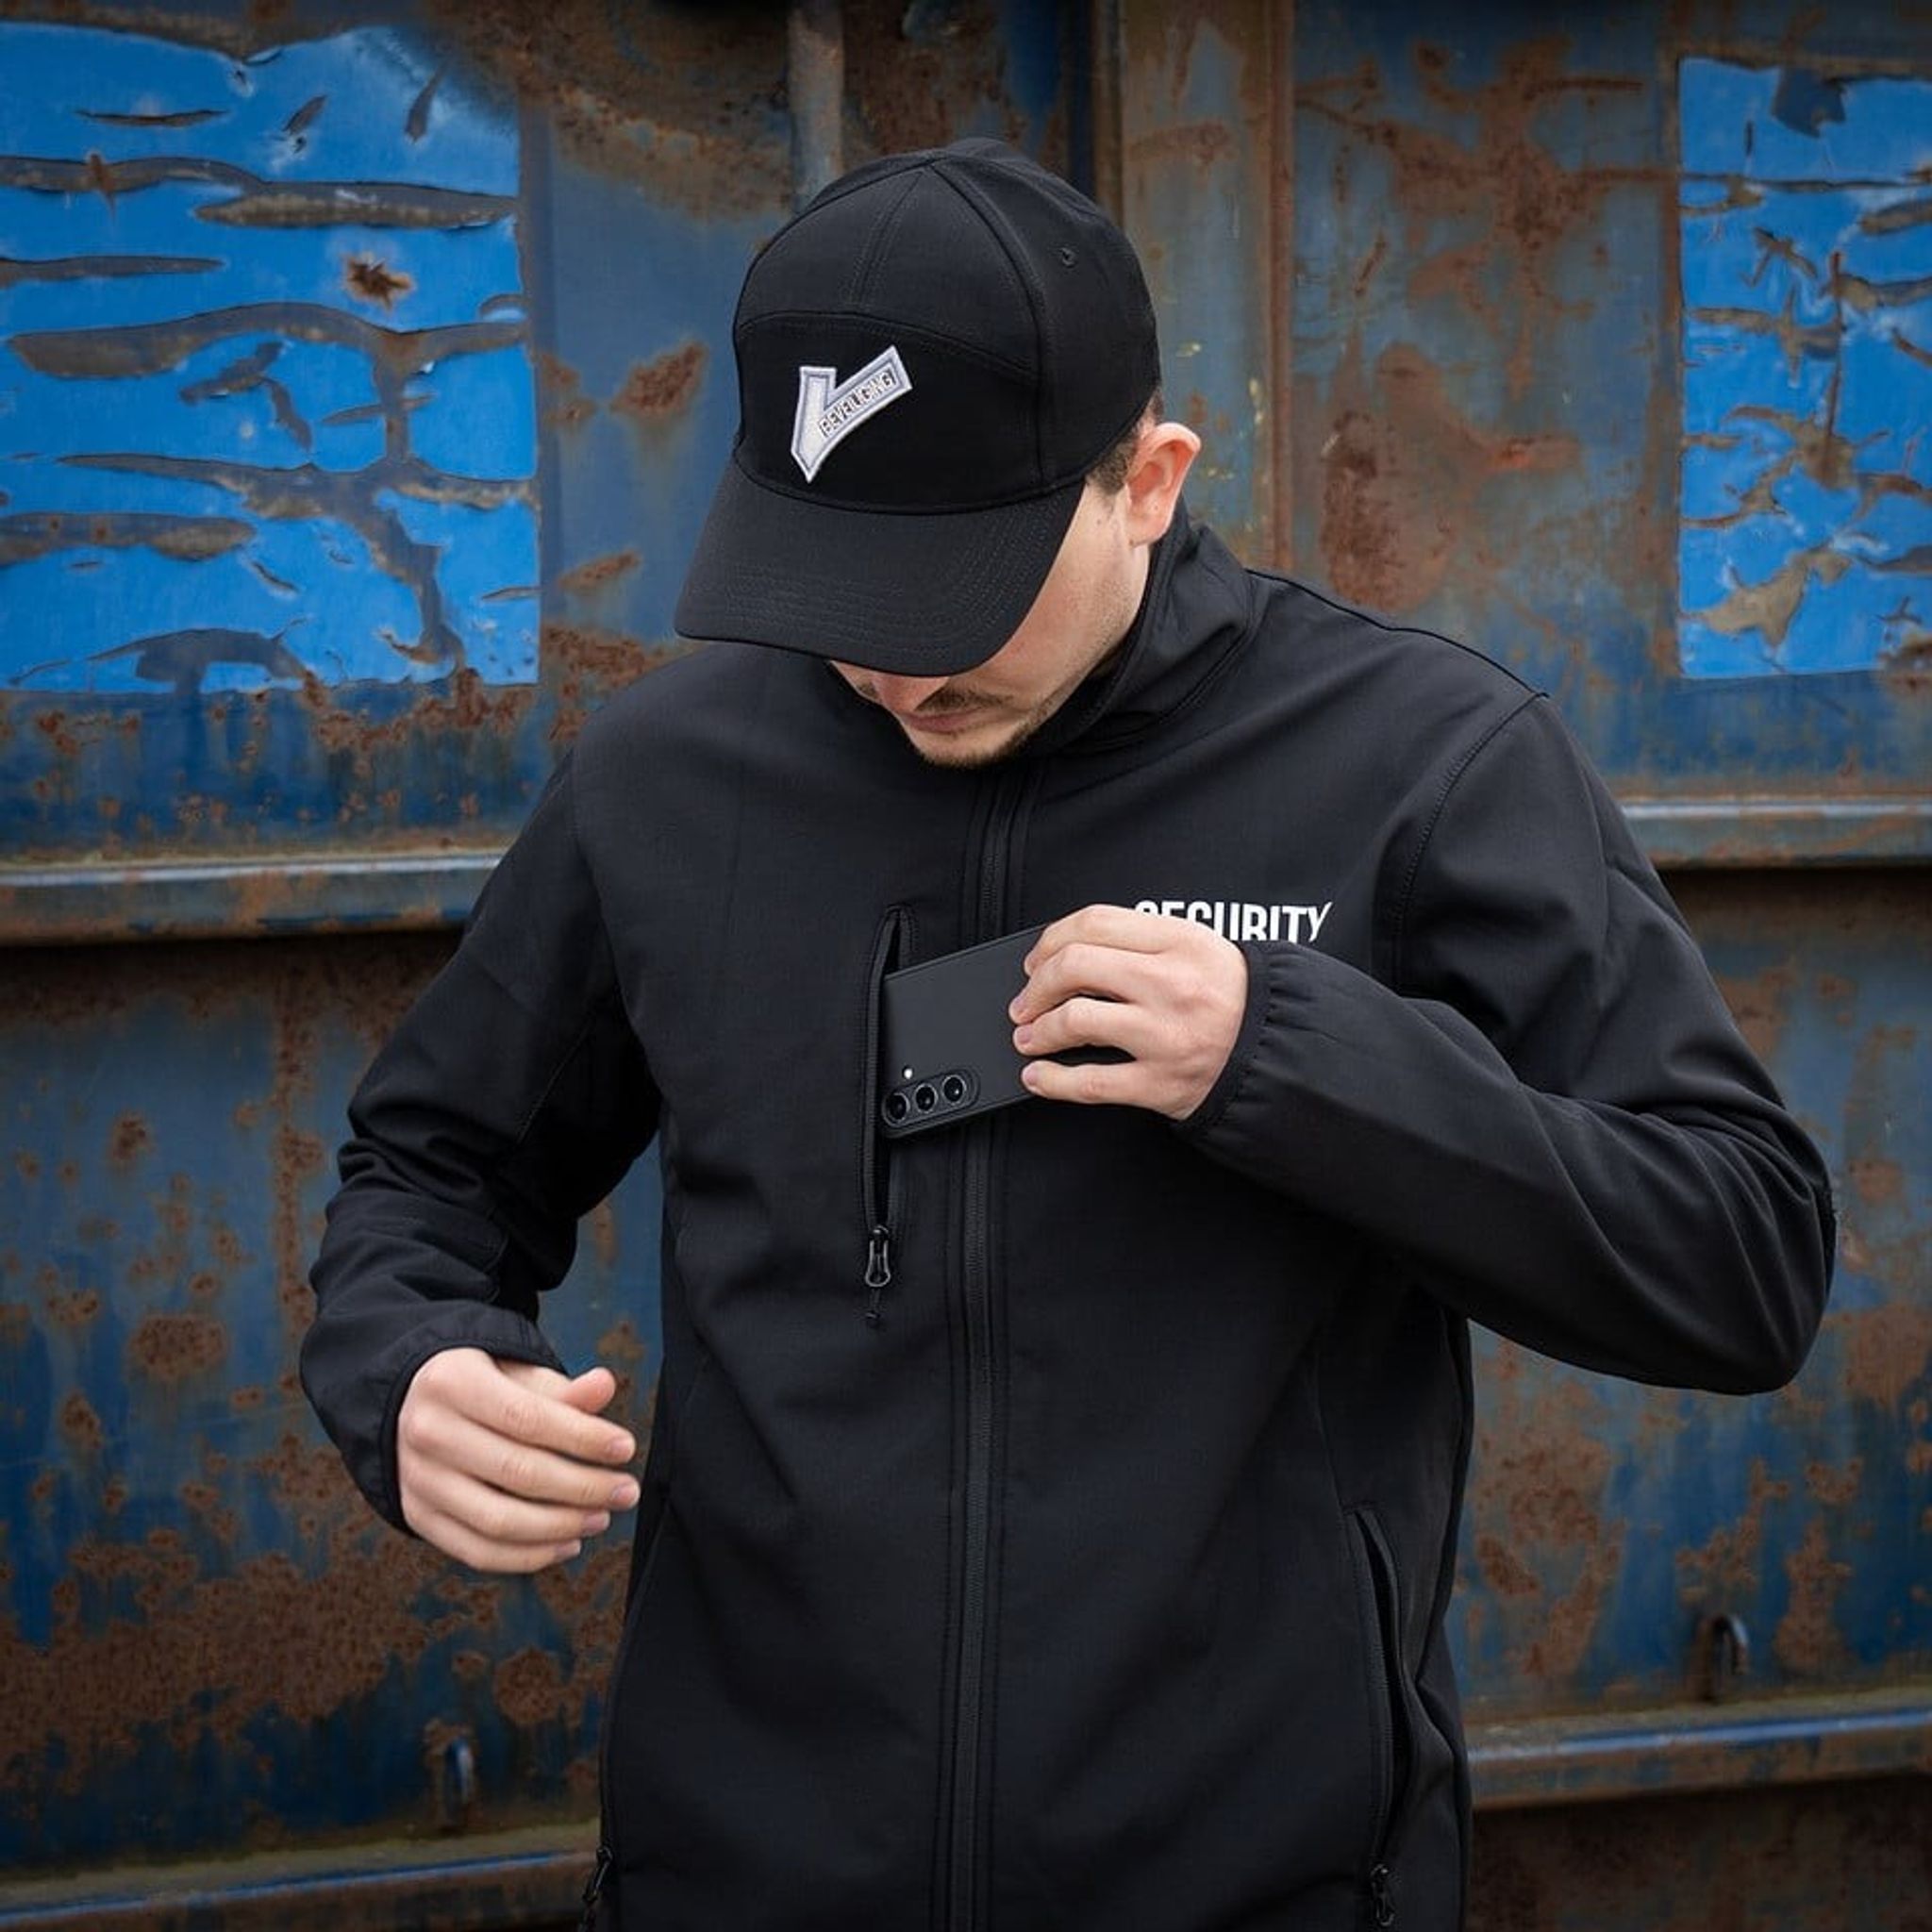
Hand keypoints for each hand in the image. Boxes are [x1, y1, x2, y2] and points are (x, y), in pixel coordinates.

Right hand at [397, 1347, 639, 1572]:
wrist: (414, 1406)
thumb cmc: (480, 1386)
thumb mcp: (515, 1372)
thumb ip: (560, 1387)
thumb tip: (604, 1386)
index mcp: (452, 1383)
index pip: (527, 1418)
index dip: (582, 1438)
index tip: (625, 1448)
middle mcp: (427, 1432)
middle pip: (516, 1472)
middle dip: (583, 1487)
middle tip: (625, 1491)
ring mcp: (418, 1481)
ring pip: (497, 1521)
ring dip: (560, 1527)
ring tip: (601, 1518)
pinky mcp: (418, 1517)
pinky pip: (477, 1551)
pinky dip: (528, 1557)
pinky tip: (567, 1543)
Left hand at [1010, 905, 1246, 1120]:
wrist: (1281, 1054)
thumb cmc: (1236, 1000)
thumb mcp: (1200, 948)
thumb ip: (1141, 941)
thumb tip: (1069, 951)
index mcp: (1180, 942)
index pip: (1095, 923)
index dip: (1051, 940)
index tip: (1038, 958)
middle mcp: (1171, 985)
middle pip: (1074, 967)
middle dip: (1036, 985)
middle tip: (1027, 999)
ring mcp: (1164, 1036)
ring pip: (1075, 1021)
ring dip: (1037, 1030)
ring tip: (1029, 1035)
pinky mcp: (1160, 1083)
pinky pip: (1089, 1082)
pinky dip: (1051, 1080)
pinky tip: (1038, 1076)